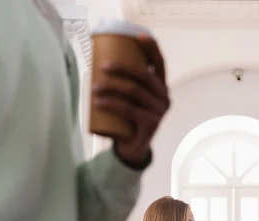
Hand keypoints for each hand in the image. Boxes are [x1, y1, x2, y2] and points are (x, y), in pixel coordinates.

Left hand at [92, 35, 170, 164]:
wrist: (133, 148)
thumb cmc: (128, 119)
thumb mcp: (131, 99)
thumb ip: (125, 83)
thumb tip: (99, 62)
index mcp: (161, 88)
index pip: (160, 63)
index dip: (151, 48)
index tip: (138, 35)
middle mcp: (164, 98)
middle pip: (144, 75)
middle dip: (122, 66)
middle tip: (102, 66)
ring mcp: (159, 112)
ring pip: (133, 91)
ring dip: (111, 86)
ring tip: (94, 87)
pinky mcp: (151, 124)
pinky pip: (128, 109)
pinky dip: (110, 104)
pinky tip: (97, 102)